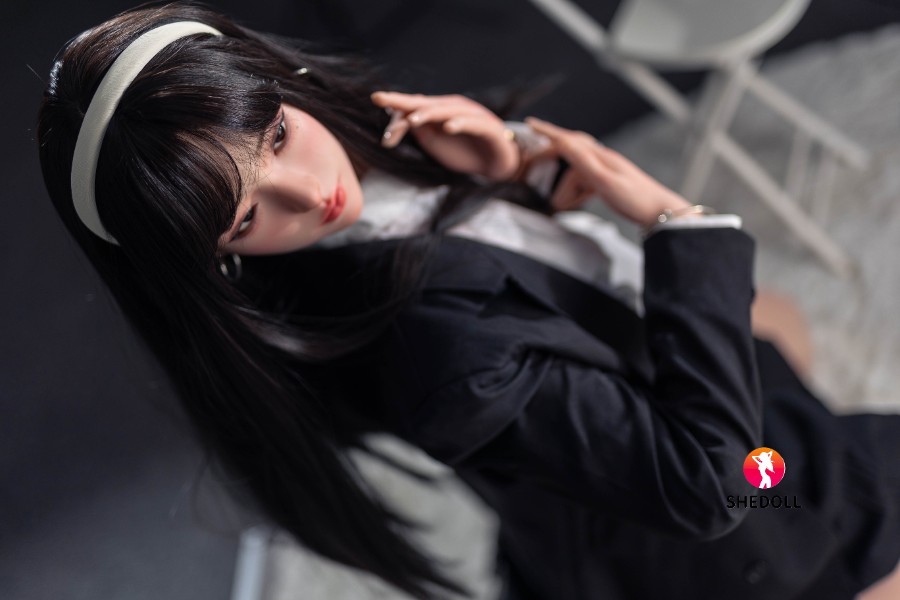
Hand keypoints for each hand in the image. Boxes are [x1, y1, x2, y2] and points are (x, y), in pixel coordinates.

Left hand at [371, 91, 519, 180]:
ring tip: (412, 120)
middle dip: (402, 102)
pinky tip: (449, 127)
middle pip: (424, 104)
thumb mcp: (435, 144)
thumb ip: (418, 131)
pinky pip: (472, 124)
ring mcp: (471, 116)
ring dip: (428, 114)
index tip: (375, 102)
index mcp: (438, 112)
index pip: (412, 106)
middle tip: (380, 98)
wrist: (497, 164)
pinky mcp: (487, 127)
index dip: (394, 106)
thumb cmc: (463, 152)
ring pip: (446, 111)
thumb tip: (395, 121)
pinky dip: (460, 124)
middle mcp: (453, 108)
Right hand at [525, 117, 691, 226]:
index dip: (548, 131)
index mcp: (600, 157)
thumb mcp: (605, 182)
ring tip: (563, 205)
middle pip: (570, 153)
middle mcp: (603, 159)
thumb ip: (584, 162)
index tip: (531, 123)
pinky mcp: (611, 182)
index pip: (569, 139)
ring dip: (566, 187)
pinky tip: (578, 201)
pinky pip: (586, 181)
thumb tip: (563, 142)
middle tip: (534, 168)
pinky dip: (577, 190)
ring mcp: (607, 170)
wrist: (662, 212)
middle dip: (552, 160)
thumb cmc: (636, 200)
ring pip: (577, 172)